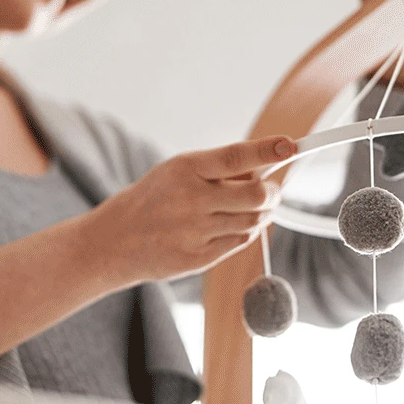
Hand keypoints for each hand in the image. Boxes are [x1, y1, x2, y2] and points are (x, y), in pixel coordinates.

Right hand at [84, 135, 296, 284]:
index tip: (289, 145)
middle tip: (273, 190)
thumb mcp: (178, 171)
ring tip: (250, 208)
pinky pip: (241, 242)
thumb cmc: (155, 199)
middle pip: (256, 195)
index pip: (235, 157)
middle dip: (273, 192)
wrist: (115, 241)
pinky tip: (230, 226)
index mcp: (185, 169)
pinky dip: (245, 232)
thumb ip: (220, 170)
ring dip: (262, 213)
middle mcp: (191, 199)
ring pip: (254, 221)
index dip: (266, 151)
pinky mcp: (199, 258)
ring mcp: (196, 231)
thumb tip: (267, 168)